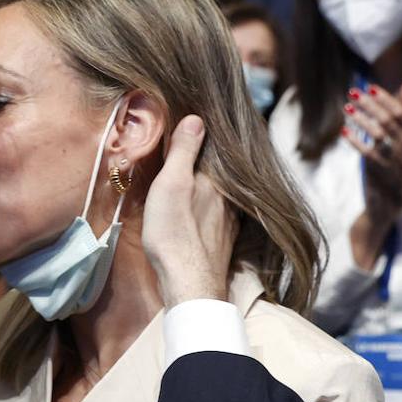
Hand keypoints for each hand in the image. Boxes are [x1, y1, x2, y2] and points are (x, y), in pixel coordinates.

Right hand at [142, 116, 237, 306]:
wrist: (189, 283)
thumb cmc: (175, 232)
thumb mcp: (171, 184)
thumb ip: (183, 151)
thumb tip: (197, 118)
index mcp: (216, 179)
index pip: (211, 151)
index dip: (201, 141)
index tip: (192, 129)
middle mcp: (229, 198)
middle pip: (217, 175)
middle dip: (206, 165)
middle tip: (191, 155)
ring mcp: (230, 222)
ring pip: (220, 197)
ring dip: (211, 189)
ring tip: (196, 183)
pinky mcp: (224, 242)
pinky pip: (219, 217)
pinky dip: (211, 210)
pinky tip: (202, 214)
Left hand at [342, 83, 401, 194]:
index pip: (399, 111)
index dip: (384, 98)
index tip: (370, 87)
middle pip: (385, 120)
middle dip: (368, 105)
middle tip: (352, 92)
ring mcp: (393, 155)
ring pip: (376, 134)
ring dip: (360, 120)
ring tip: (346, 108)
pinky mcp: (380, 167)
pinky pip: (366, 152)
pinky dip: (355, 141)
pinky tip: (344, 131)